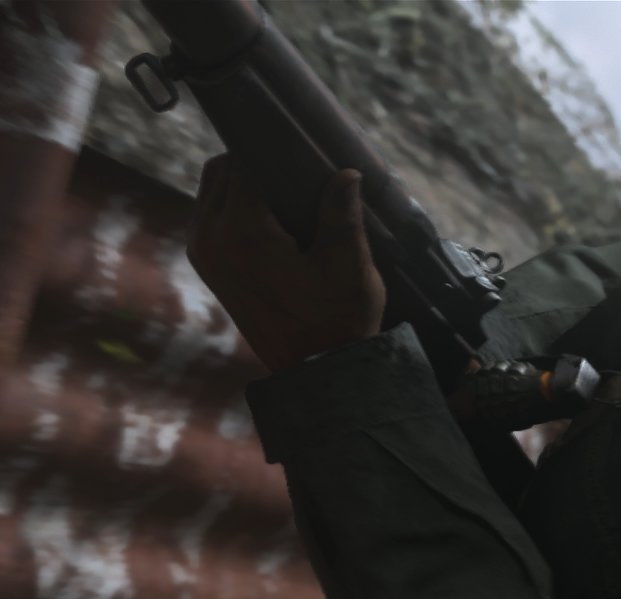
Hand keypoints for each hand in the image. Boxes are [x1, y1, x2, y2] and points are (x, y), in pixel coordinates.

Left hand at [187, 155, 386, 371]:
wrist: (318, 370)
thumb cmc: (339, 320)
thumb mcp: (349, 265)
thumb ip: (342, 214)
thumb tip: (347, 171)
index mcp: (243, 231)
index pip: (245, 163)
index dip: (270, 146)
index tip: (294, 138)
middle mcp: (211, 236)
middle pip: (221, 169)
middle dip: (254, 161)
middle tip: (295, 162)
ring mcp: (202, 251)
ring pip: (211, 189)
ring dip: (241, 181)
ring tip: (283, 185)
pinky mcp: (206, 264)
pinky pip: (209, 213)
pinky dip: (232, 203)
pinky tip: (269, 211)